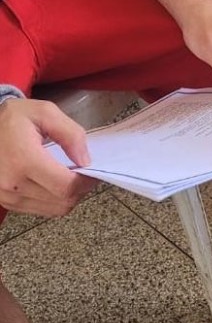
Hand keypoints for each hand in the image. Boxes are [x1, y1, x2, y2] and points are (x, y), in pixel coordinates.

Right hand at [0, 99, 96, 216]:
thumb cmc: (13, 119)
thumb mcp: (45, 112)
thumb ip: (71, 134)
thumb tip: (85, 160)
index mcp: (23, 160)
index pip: (66, 186)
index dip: (87, 182)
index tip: (92, 170)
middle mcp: (12, 184)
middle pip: (63, 201)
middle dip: (81, 189)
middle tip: (84, 173)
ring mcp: (7, 196)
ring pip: (55, 209)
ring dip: (69, 196)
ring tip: (70, 176)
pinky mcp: (6, 202)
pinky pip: (41, 210)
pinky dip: (55, 200)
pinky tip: (55, 182)